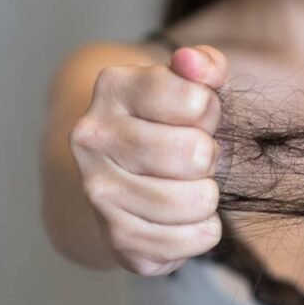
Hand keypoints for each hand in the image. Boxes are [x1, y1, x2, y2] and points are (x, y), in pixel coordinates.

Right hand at [69, 46, 227, 275]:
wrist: (122, 175)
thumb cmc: (168, 124)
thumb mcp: (190, 85)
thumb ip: (205, 65)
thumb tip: (195, 63)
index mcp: (113, 87)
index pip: (196, 101)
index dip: (210, 112)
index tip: (194, 117)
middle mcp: (94, 137)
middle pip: (195, 154)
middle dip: (209, 157)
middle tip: (193, 157)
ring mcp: (99, 190)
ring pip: (197, 200)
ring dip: (208, 197)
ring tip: (188, 186)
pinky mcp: (116, 238)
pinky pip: (191, 240)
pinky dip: (202, 231)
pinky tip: (183, 218)